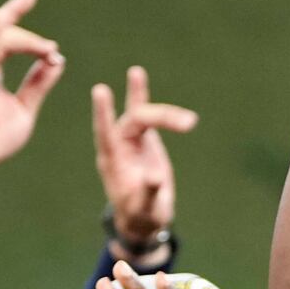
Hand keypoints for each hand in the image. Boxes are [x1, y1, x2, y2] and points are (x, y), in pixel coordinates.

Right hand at [0, 0, 64, 193]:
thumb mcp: (25, 108)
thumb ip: (38, 83)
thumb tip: (57, 60)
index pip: (5, 39)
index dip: (27, 34)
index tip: (52, 48)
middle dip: (13, 10)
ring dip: (21, 31)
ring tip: (39, 27)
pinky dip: (8, 39)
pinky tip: (25, 36)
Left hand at [92, 65, 196, 252]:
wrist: (144, 215)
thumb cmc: (142, 215)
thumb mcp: (145, 209)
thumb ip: (148, 193)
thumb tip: (154, 178)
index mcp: (113, 162)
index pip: (106, 133)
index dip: (104, 114)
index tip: (100, 91)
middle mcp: (118, 145)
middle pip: (135, 121)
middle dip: (161, 118)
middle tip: (188, 124)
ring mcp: (129, 139)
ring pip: (142, 115)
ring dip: (166, 115)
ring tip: (189, 122)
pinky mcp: (142, 137)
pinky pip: (142, 113)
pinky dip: (139, 93)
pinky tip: (135, 73)